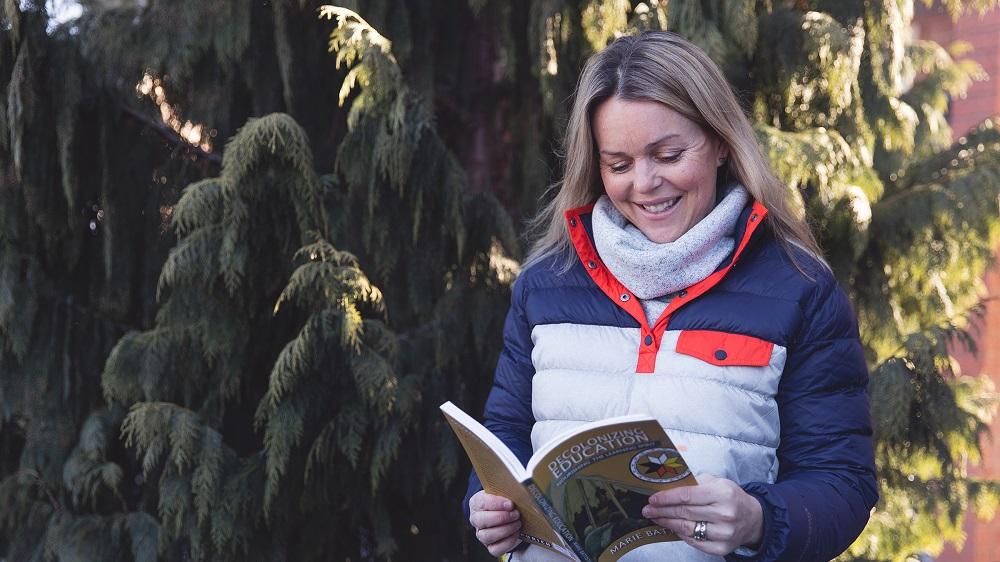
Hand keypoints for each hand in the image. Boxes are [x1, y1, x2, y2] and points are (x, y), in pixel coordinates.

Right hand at [469, 490, 521, 556]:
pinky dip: (508, 542)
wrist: (505, 514)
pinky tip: (516, 534)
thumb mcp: (501, 493)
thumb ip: (506, 492)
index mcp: (476, 503)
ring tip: (517, 523)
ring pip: (488, 536)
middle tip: (516, 514)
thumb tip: (519, 492)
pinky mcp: (490, 547)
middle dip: (502, 517)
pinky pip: (496, 549)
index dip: (497, 504)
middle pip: (482, 520)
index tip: (510, 504)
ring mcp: (482, 535)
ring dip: (506, 530)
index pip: (482, 503)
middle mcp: (476, 520)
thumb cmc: (503, 502)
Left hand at [642, 474, 762, 555]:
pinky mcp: (722, 548)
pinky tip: (673, 528)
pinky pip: (695, 542)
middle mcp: (724, 514)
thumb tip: (667, 486)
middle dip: (662, 511)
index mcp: (722, 493)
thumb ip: (694, 483)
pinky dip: (681, 535)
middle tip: (648, 510)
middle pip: (684, 512)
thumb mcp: (717, 482)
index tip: (652, 499)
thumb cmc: (730, 497)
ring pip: (687, 528)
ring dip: (668, 523)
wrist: (752, 518)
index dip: (666, 498)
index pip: (687, 496)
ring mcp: (724, 533)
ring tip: (656, 518)